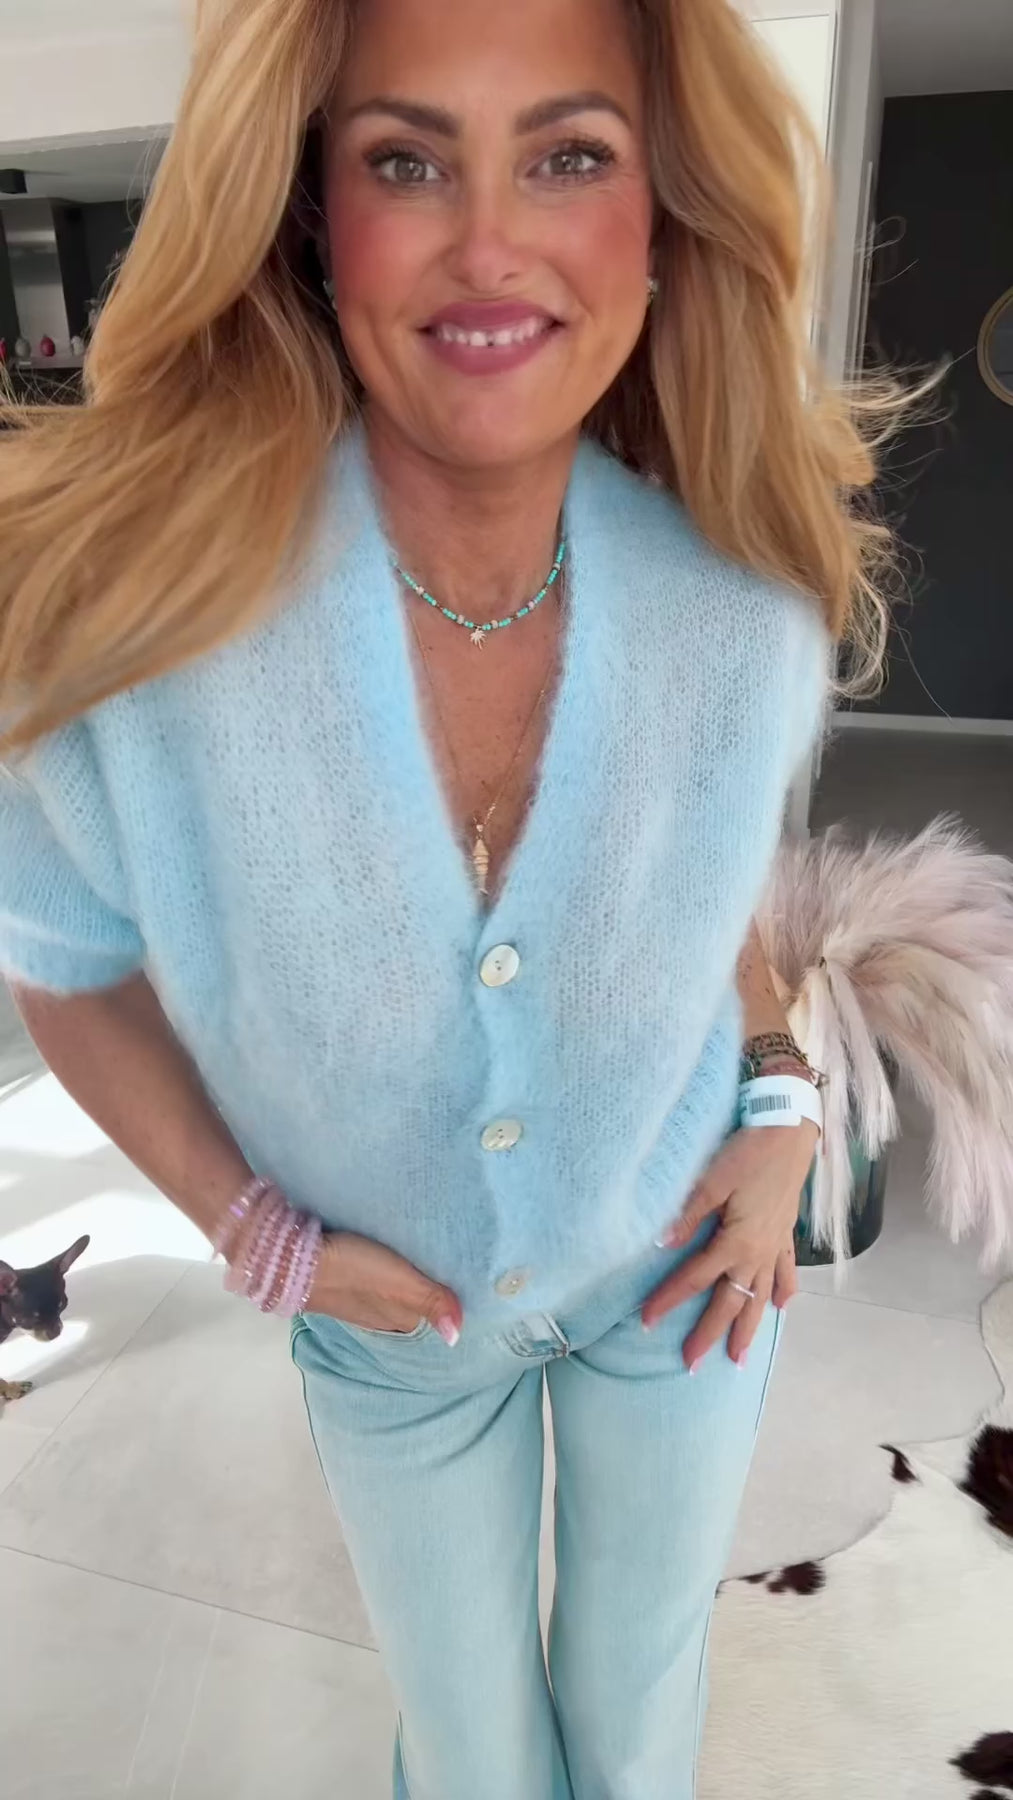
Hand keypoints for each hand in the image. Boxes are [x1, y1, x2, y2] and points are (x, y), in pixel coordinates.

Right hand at [306, 1232, 462, 1345]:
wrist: (292, 1262)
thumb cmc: (353, 1269)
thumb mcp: (399, 1281)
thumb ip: (431, 1301)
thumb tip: (458, 1336)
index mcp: (398, 1320)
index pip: (430, 1320)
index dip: (443, 1306)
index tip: (460, 1290)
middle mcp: (379, 1320)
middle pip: (410, 1311)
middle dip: (424, 1298)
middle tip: (444, 1273)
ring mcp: (356, 1305)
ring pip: (389, 1301)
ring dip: (401, 1289)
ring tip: (420, 1265)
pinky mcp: (339, 1288)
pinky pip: (370, 1289)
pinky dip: (380, 1281)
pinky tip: (382, 1264)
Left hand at [642, 1121, 816, 1367]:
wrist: (789, 1133)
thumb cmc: (748, 1154)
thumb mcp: (712, 1181)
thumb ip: (687, 1216)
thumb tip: (661, 1244)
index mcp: (736, 1242)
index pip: (694, 1279)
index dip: (669, 1301)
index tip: (647, 1322)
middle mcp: (758, 1253)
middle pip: (730, 1302)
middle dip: (710, 1334)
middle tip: (692, 1364)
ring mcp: (775, 1246)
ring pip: (761, 1297)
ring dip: (750, 1328)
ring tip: (740, 1358)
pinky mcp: (786, 1235)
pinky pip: (786, 1272)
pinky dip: (784, 1291)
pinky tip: (781, 1308)